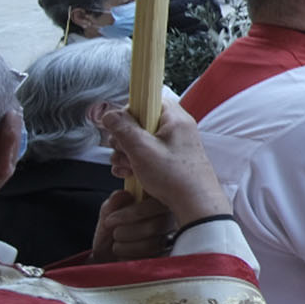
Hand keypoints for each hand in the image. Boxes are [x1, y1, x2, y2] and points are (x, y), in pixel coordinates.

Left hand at [91, 188, 176, 262]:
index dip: (134, 213)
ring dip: (126, 246)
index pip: (158, 204)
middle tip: (115, 233)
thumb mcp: (108, 215)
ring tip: (117, 245)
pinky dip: (130, 258)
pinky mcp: (164, 258)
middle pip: (156, 225)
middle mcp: (169, 221)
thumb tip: (124, 194)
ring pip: (153, 244)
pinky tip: (125, 256)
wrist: (105, 258)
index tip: (111, 220)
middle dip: (126, 232)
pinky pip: (150, 259)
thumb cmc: (111, 233)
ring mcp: (169, 241)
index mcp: (158, 204)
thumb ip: (114, 203)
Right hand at [97, 94, 228, 227]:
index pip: (147, 100)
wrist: (195, 203)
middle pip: (139, 122)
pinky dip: (134, 163)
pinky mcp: (169, 159)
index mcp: (174, 118)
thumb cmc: (174, 176)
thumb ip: (123, 128)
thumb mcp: (141, 149)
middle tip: (125, 153)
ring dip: (126, 154)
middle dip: (123, 139)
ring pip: (139, 140)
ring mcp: (173, 144)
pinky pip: (145, 154)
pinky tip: (129, 174)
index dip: (129, 113)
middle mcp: (175, 128)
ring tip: (128, 168)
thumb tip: (109, 113)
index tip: (120, 128)